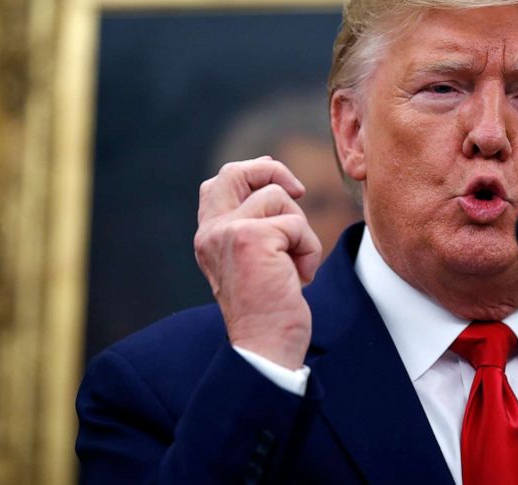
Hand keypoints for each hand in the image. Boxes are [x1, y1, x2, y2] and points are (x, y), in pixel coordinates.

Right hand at [193, 157, 322, 369]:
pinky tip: (300, 278)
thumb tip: (280, 185)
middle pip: (236, 171)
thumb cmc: (267, 309)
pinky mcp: (253, 238)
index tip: (284, 184)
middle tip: (298, 192)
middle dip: (273, 170)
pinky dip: (309, 250)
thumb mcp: (253, 262)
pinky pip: (297, 225)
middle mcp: (212, 230)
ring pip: (279, 197)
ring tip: (296, 265)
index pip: (219, 183)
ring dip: (300, 230)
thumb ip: (255, 226)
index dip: (253, 172)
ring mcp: (229, 231)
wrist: (264, 347)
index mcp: (208, 236)